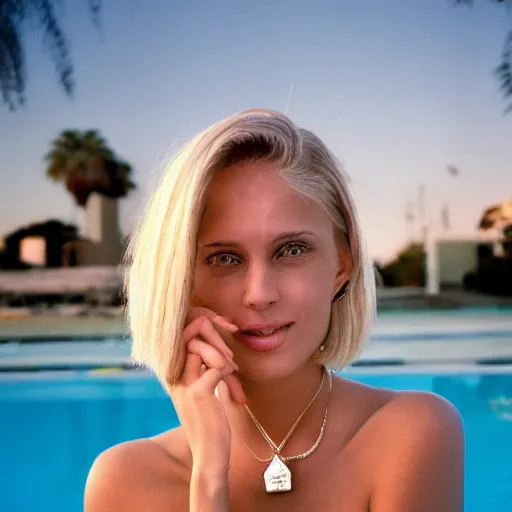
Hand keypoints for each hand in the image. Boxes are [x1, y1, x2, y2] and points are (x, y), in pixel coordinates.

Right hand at [167, 307, 244, 472]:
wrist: (210, 455)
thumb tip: (215, 352)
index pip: (180, 340)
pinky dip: (228, 369)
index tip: (219, 346)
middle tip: (228, 357)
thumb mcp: (202, 395)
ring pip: (198, 346)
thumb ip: (202, 373)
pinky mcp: (199, 393)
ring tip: (231, 368)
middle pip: (187, 338)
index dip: (199, 335)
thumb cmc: (210, 425)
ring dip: (220, 353)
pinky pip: (217, 366)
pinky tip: (232, 382)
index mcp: (173, 378)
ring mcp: (185, 385)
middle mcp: (174, 378)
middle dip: (212, 340)